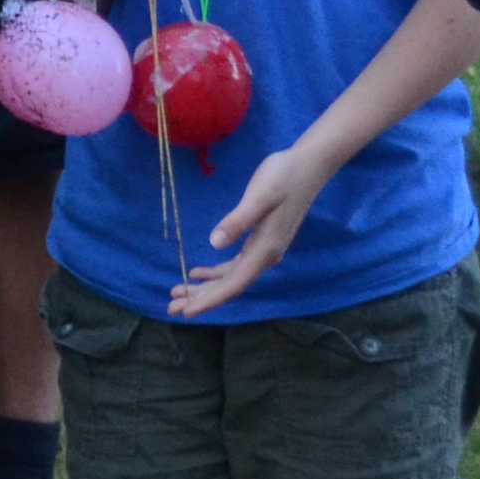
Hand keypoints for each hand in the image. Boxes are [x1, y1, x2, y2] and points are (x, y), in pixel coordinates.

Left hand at [169, 143, 336, 316]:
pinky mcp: (261, 240)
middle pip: (229, 286)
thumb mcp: (259, 196)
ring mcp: (264, 250)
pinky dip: (215, 272)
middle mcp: (265, 256)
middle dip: (201, 298)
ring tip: (178, 293)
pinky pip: (235, 265)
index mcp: (265, 250)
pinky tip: (197, 273)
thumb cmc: (284, 178)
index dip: (210, 300)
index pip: (233, 284)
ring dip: (205, 288)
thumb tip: (214, 244)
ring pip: (230, 278)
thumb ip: (238, 221)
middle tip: (171, 307)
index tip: (187, 312)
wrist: (308, 166)